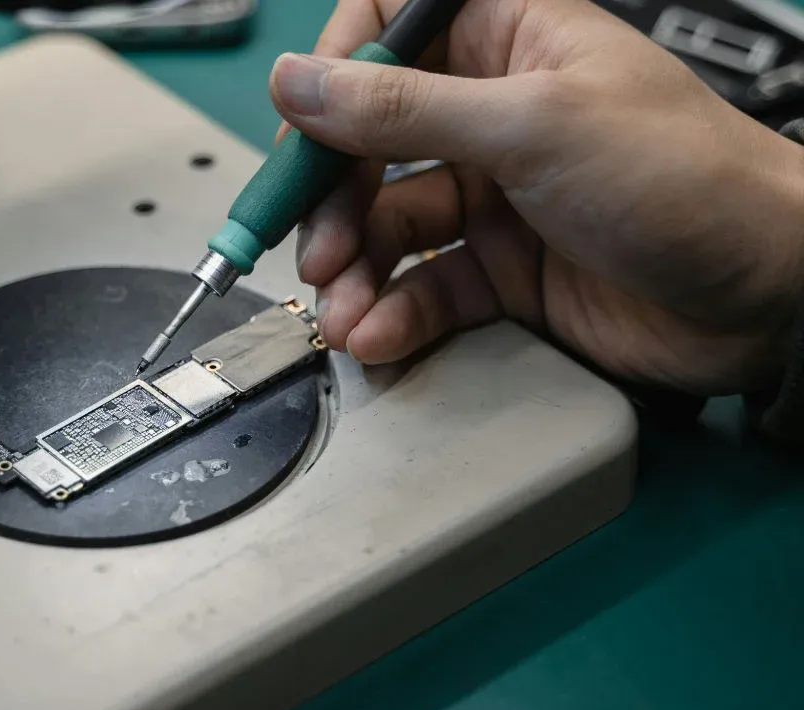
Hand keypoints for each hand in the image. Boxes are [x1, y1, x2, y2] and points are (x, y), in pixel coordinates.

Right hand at [273, 0, 803, 395]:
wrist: (768, 299)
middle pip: (370, 141)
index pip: (387, 31)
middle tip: (311, 248)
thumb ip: (403, 109)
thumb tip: (297, 81)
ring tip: (342, 310)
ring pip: (388, 223)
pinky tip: (379, 334)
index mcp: (507, 42)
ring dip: (354, 269)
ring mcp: (496, 195)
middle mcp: (491, 114)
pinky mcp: (504, 271)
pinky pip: (424, 284)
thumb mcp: (532, 127)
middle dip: (332, 199)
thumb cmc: (682, 180)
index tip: (305, 131)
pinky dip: (394, 312)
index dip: (336, 75)